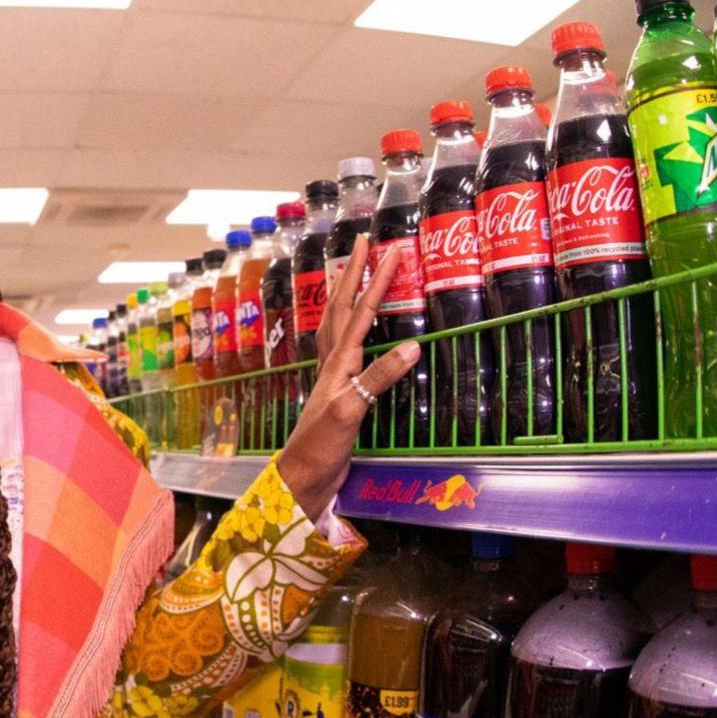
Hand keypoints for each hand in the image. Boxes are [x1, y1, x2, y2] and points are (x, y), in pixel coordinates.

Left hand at [278, 234, 420, 521]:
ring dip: (346, 293)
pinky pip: (344, 346)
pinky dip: (350, 326)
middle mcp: (332, 363)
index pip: (359, 311)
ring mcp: (333, 376)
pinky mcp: (338, 392)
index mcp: (337, 362)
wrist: (303, 476)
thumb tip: (412, 346)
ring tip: (353, 270)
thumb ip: (379, 378)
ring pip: (337, 323)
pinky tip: (354, 328)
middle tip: (361, 240)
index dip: (376, 280)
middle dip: (352, 272)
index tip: (391, 250)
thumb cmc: (321, 445)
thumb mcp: (351, 410)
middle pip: (341, 307)